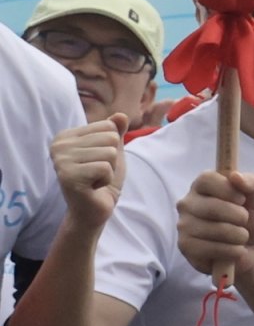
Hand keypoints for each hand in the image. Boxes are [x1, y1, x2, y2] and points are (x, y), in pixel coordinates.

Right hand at [51, 121, 123, 236]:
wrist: (94, 209)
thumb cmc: (102, 179)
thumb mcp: (113, 152)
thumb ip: (115, 132)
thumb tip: (121, 115)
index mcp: (66, 136)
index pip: (108, 126)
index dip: (112, 147)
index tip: (98, 161)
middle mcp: (58, 145)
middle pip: (110, 138)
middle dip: (112, 159)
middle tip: (98, 173)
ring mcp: (60, 160)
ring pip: (109, 153)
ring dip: (110, 170)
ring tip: (95, 179)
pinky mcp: (68, 176)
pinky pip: (105, 168)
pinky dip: (106, 180)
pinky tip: (93, 187)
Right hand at [173, 166, 253, 280]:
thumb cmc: (252, 221)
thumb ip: (252, 183)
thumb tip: (235, 175)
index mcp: (202, 187)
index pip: (206, 179)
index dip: (229, 190)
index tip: (242, 200)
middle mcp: (187, 204)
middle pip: (213, 206)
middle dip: (240, 217)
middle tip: (244, 222)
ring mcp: (183, 225)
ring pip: (216, 230)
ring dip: (239, 236)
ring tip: (240, 237)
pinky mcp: (185, 247)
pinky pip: (213, 248)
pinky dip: (232, 251)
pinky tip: (234, 250)